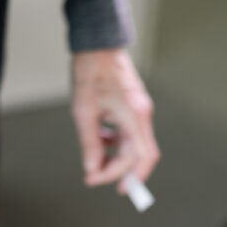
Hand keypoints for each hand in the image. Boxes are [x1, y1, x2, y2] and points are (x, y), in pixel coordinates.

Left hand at [72, 49, 159, 193]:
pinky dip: (114, 143)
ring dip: (114, 157)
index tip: (102, 182)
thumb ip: (90, 144)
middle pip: (137, 155)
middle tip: (95, 178)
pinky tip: (99, 138)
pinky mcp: (133, 109)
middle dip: (117, 171)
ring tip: (94, 158)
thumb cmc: (91, 70)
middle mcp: (142, 115)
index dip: (125, 176)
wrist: (98, 43)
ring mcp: (139, 112)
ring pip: (132, 146)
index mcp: (135, 116)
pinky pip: (128, 135)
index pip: (141, 158)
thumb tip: (93, 169)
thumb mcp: (84, 111)